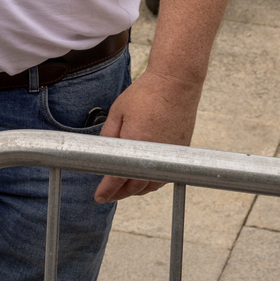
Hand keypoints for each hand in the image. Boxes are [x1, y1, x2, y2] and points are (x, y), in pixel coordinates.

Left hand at [94, 70, 202, 201]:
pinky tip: (143, 179)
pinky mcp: (180, 153)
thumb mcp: (117, 112)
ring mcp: (170, 156)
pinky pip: (164, 177)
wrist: (176, 84)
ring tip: (123, 188)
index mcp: (135, 143)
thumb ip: (109, 136)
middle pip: (136, 186)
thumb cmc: (145, 94)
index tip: (99, 196)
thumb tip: (102, 155)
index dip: (107, 190)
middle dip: (120, 193)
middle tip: (108, 194)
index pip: (119, 177)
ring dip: (136, 189)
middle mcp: (155, 155)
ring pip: (152, 185)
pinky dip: (152, 182)